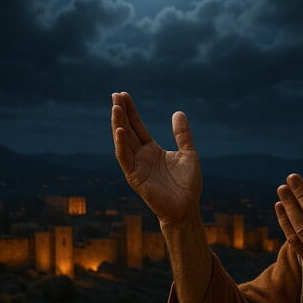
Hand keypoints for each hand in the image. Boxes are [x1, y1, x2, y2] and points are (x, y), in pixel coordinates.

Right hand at [110, 92, 201, 225]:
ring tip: (115, 108)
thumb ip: (182, 134)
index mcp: (152, 150)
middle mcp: (141, 157)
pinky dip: (121, 145)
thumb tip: (178, 112)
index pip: (137, 126)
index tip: (123, 95)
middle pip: (128, 131)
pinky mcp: (135, 178)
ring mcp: (136, 167)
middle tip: (115, 95)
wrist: (187, 207)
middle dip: (121, 113)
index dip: (131, 111)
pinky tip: (119, 131)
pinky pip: (125, 159)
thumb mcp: (188, 153)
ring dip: (118, 125)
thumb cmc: (187, 184)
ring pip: (123, 142)